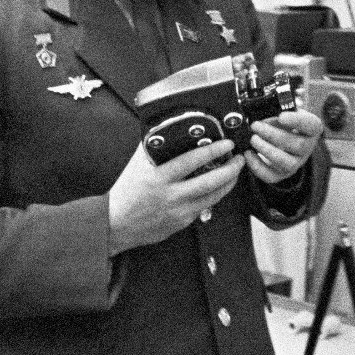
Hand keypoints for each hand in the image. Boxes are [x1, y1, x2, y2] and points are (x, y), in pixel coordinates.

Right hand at [107, 139, 244, 254]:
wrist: (115, 224)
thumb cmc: (126, 192)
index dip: (212, 151)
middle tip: (240, 159)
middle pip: (211, 182)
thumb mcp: (137, 165)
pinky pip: (204, 207)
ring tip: (234, 172)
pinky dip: (213, 196)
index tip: (227, 144)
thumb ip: (155, 149)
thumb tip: (169, 130)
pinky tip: (218, 187)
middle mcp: (171, 196)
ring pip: (213, 197)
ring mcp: (179, 211)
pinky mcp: (182, 223)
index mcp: (159, 178)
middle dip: (231, 169)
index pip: (192, 161)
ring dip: (228, 183)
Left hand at [244, 110, 323, 184]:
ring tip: (252, 139)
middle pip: (297, 145)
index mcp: (312, 129)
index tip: (281, 116)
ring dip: (267, 150)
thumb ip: (278, 110)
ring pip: (286, 163)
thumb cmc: (284, 123)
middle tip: (255, 125)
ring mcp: (296, 163)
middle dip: (273, 135)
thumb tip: (260, 111)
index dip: (297, 121)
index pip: (311, 125)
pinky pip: (271, 176)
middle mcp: (307, 148)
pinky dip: (257, 166)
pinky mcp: (282, 174)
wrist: (284, 139)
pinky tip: (248, 153)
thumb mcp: (286, 112)